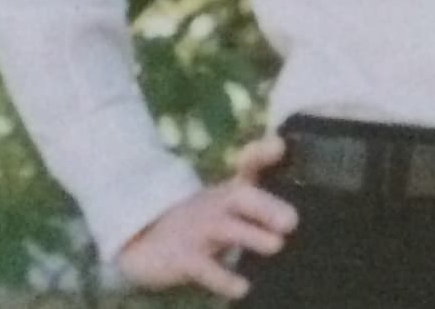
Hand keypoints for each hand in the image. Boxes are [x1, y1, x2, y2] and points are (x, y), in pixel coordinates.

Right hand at [115, 136, 295, 298]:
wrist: (143, 243)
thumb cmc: (201, 223)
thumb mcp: (228, 206)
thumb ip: (259, 194)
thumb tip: (288, 179)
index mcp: (228, 192)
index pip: (247, 166)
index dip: (261, 155)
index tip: (278, 146)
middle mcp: (215, 205)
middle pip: (239, 196)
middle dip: (265, 205)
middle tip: (291, 221)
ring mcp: (197, 231)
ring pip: (225, 229)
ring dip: (250, 235)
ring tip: (276, 245)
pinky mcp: (183, 259)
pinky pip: (204, 268)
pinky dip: (223, 279)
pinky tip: (242, 288)